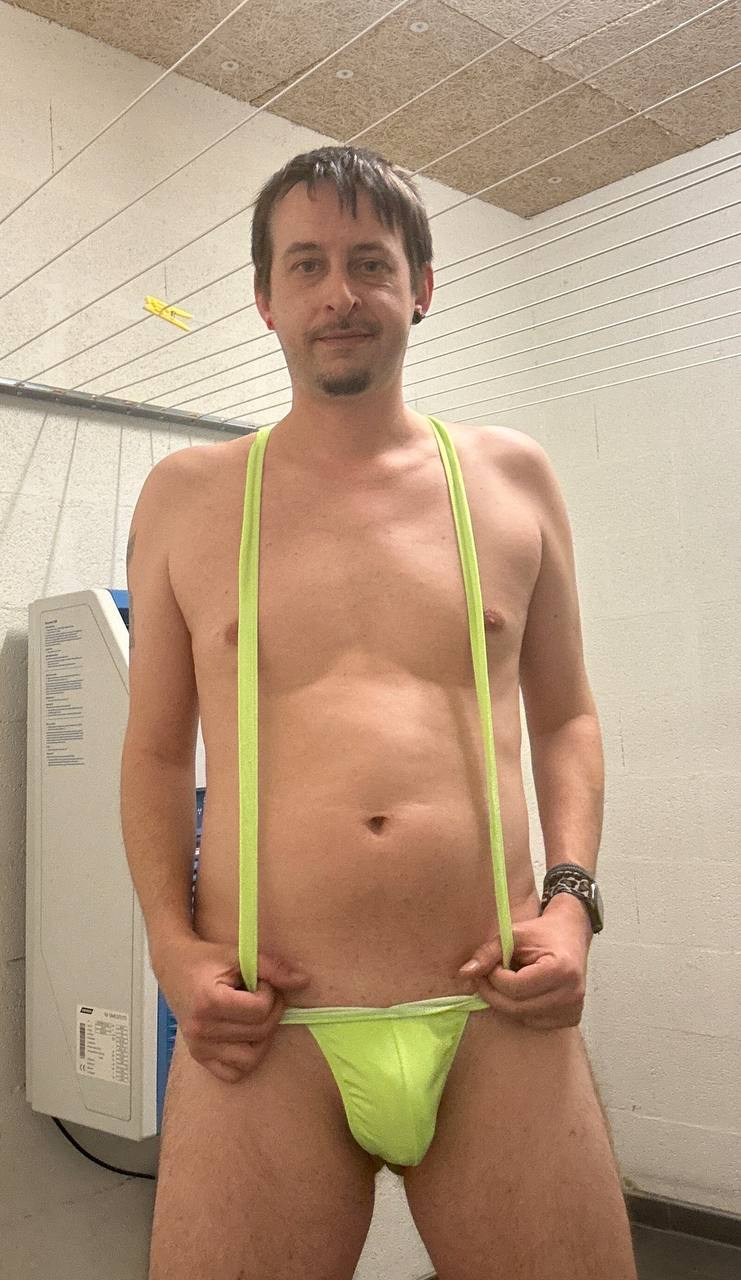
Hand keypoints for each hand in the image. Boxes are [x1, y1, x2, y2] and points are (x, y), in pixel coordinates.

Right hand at [155, 939, 310, 1082]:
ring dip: (262, 1037)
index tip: (259, 982)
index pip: (260, 1010)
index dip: (269, 993)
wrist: (174, 966)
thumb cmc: (207, 959)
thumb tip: (304, 982)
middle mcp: (201, 1029)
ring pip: (251, 1058)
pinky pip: (233, 1073)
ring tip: (254, 1016)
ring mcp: (198, 1047)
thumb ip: (273, 968)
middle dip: (270, 1011)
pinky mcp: (199, 1056)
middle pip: (259, 1033)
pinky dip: (245, 1058)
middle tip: (261, 995)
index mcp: (209, 1002)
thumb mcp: (240, 956)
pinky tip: (244, 1035)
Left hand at [457, 900, 590, 1029]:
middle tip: (487, 977)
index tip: (493, 964)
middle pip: (516, 1007)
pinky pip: (534, 1022)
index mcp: (560, 969)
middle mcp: (571, 994)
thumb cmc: (542, 933)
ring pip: (522, 1018)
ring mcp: (573, 1009)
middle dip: (494, 993)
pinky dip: (522, 1010)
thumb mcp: (513, 935)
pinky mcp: (571, 1018)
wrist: (571, 935)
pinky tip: (525, 991)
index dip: (494, 977)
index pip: (514, 987)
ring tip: (509, 980)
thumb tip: (464, 974)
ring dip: (507, 1001)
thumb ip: (488, 953)